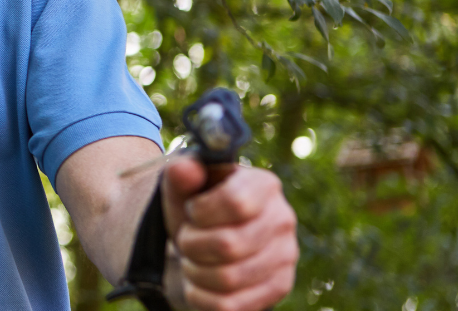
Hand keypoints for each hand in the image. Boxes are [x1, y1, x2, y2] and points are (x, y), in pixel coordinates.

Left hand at [162, 158, 297, 310]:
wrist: (206, 239)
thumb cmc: (196, 207)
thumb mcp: (183, 188)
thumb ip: (179, 174)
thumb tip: (184, 168)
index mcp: (264, 184)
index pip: (235, 202)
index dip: (200, 212)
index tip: (192, 211)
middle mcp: (283, 218)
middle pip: (229, 245)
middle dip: (191, 244)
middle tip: (185, 238)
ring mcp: (286, 256)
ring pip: (228, 278)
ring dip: (194, 271)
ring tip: (191, 258)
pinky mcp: (279, 287)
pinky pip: (230, 305)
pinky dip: (201, 295)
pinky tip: (199, 280)